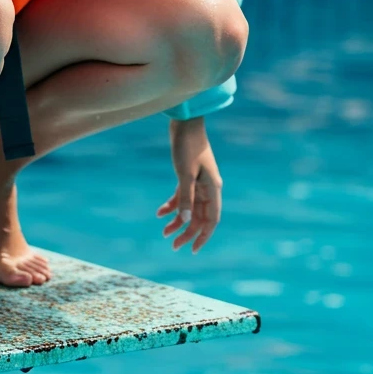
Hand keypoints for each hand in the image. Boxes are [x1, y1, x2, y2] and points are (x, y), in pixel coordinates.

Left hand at [156, 116, 221, 254]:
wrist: (184, 123)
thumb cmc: (188, 146)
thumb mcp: (185, 173)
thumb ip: (185, 198)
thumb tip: (184, 220)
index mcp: (213, 189)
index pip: (212, 220)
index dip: (203, 236)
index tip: (193, 250)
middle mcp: (208, 188)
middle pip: (199, 217)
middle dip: (186, 232)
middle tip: (172, 245)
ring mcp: (198, 183)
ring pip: (189, 209)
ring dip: (178, 221)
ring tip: (163, 233)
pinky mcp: (188, 176)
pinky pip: (181, 197)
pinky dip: (171, 205)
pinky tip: (159, 213)